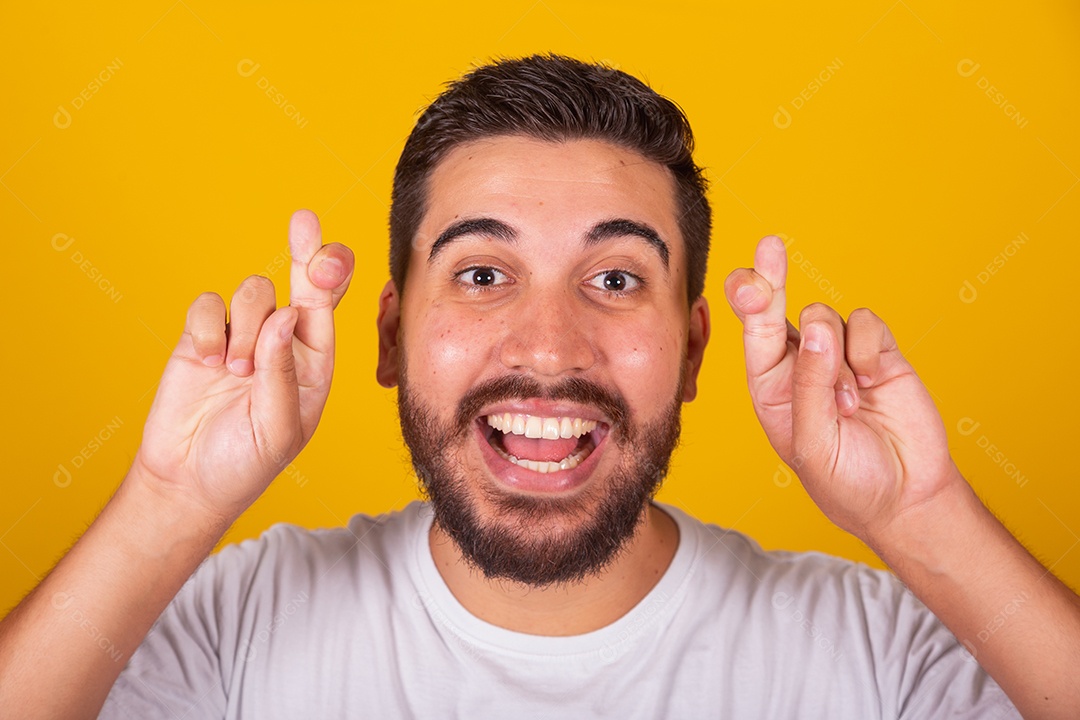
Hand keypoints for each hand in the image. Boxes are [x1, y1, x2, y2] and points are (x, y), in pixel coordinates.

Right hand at [131, 210, 353, 523]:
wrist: (187, 482)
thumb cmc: (246, 463)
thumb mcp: (279, 428)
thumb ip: (282, 373)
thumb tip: (286, 315)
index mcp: (313, 360)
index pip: (329, 308)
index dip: (332, 274)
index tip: (325, 259)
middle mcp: (283, 340)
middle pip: (300, 279)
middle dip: (305, 250)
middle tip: (304, 221)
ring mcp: (242, 335)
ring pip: (253, 291)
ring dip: (246, 326)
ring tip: (235, 371)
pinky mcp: (201, 337)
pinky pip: (207, 305)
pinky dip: (208, 328)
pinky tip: (208, 362)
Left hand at [724, 236, 958, 540]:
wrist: (906, 496)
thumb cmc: (846, 480)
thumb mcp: (812, 443)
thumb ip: (810, 386)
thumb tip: (816, 326)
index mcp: (769, 386)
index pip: (752, 335)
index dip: (748, 302)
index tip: (750, 282)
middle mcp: (799, 364)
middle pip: (776, 306)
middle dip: (772, 275)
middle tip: (770, 246)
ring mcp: (838, 355)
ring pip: (825, 315)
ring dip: (836, 356)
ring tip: (850, 403)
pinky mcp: (877, 353)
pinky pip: (866, 323)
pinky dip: (868, 349)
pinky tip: (873, 383)